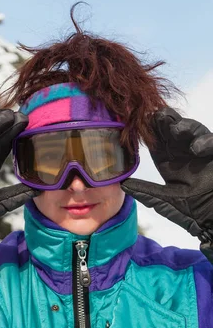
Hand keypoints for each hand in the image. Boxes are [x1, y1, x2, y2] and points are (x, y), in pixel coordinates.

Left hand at [121, 108, 212, 259]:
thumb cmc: (192, 211)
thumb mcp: (166, 201)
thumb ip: (147, 192)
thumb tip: (123, 185)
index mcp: (168, 160)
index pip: (156, 141)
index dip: (149, 132)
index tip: (139, 123)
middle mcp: (182, 152)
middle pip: (171, 130)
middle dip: (163, 122)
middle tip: (155, 116)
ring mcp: (199, 151)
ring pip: (190, 131)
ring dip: (182, 126)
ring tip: (174, 127)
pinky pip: (210, 142)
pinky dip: (204, 142)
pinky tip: (196, 148)